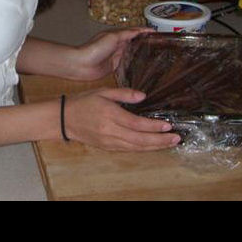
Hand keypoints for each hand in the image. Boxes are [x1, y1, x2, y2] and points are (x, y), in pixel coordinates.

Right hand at [64, 87, 180, 151]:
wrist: (64, 119)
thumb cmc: (84, 102)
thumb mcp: (103, 91)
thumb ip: (124, 93)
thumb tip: (143, 96)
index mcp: (110, 114)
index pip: (136, 123)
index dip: (153, 126)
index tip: (168, 125)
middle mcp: (110, 130)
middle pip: (139, 139)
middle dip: (160, 140)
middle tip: (176, 138)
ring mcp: (109, 141)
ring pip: (136, 147)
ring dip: (154, 147)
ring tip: (169, 143)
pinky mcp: (107, 147)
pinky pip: (128, 150)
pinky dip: (142, 149)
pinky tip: (153, 146)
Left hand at [69, 27, 152, 80]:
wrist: (81, 64)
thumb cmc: (95, 48)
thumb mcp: (112, 37)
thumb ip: (126, 34)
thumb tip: (140, 31)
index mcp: (117, 35)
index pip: (134, 32)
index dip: (145, 32)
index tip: (158, 33)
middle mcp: (118, 45)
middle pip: (134, 43)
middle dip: (145, 43)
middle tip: (161, 46)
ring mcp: (117, 56)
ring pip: (132, 54)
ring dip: (141, 55)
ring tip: (156, 57)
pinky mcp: (115, 67)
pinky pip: (127, 66)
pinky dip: (135, 66)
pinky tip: (144, 69)